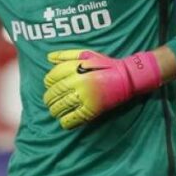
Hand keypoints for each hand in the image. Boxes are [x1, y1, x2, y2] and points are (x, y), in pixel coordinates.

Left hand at [43, 49, 161, 129]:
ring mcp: (85, 96)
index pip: (52, 77)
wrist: (128, 77)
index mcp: (75, 68)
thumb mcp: (86, 54)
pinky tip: (63, 121)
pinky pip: (74, 117)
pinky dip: (66, 121)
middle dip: (49, 99)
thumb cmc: (106, 64)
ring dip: (55, 110)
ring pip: (62, 105)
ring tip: (54, 111)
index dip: (48, 83)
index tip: (49, 86)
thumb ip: (66, 55)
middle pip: (55, 92)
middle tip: (49, 102)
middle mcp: (78, 82)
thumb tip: (48, 57)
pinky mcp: (93, 108)